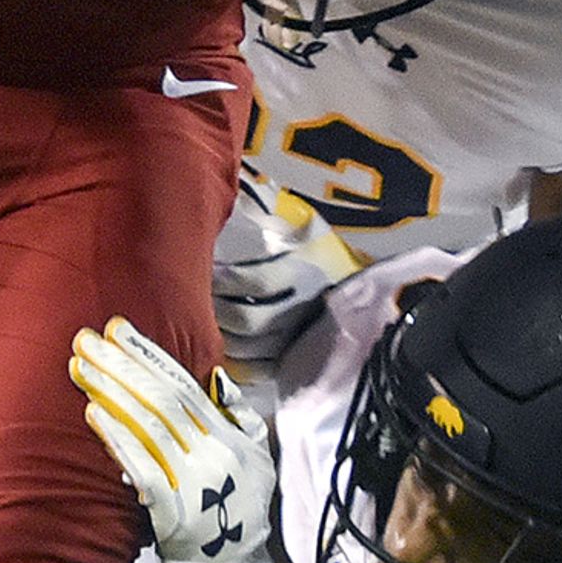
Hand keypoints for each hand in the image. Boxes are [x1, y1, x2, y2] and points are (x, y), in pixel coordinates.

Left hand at [70, 319, 293, 562]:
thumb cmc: (237, 524)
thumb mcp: (255, 466)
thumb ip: (240, 420)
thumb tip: (218, 377)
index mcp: (236, 440)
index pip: (189, 387)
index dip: (151, 355)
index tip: (118, 328)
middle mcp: (220, 456)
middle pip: (165, 400)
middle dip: (122, 365)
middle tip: (84, 338)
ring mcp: (199, 485)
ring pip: (151, 426)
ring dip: (112, 391)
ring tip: (80, 365)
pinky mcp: (175, 514)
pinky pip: (142, 469)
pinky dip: (118, 439)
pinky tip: (94, 414)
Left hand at [212, 177, 361, 375]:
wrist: (368, 287)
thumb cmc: (322, 251)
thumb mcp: (304, 225)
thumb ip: (270, 212)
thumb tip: (237, 192)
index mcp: (303, 270)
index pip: (253, 282)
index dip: (224, 280)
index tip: (207, 271)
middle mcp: (301, 307)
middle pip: (247, 320)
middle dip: (215, 311)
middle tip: (193, 299)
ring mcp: (299, 338)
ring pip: (249, 349)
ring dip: (219, 337)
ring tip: (201, 323)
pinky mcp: (296, 359)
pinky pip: (260, 370)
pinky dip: (236, 365)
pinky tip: (220, 352)